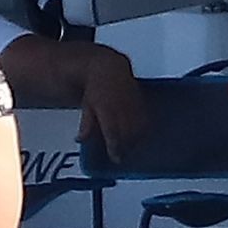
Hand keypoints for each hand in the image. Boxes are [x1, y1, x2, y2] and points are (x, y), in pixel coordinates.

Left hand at [76, 49, 146, 163]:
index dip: (115, 146)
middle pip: (127, 131)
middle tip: (121, 157)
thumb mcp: (86, 106)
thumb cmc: (96, 90)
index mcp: (105, 103)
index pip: (112, 129)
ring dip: (135, 141)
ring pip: (138, 126)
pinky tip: (139, 139)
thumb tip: (81, 140)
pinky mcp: (142, 99)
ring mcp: (133, 99)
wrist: (108, 69)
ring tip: (130, 150)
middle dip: (125, 146)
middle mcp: (121, 101)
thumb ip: (85, 124)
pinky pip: (146, 118)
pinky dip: (144, 131)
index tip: (115, 158)